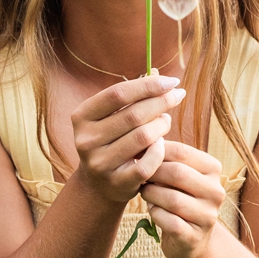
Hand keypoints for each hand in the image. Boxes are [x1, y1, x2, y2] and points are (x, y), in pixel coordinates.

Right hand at [71, 72, 186, 207]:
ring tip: (166, 120)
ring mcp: (99, 163)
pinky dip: (160, 150)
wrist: (98, 184)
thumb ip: (132, 96)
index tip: (171, 81)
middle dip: (161, 102)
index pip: (118, 94)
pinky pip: (148, 162)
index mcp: (81, 117)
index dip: (147, 85)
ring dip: (162, 125)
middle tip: (177, 96)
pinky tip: (162, 144)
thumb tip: (157, 72)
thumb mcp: (112, 117)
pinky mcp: (116, 182)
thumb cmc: (110, 141)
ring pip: (144, 137)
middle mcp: (86, 140)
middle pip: (134, 115)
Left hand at [143, 141, 225, 257]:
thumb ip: (166, 158)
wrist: (189, 238)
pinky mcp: (195, 236)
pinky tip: (153, 210)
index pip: (182, 151)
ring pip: (173, 199)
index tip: (140, 154)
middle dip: (152, 173)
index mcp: (213, 170)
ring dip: (151, 194)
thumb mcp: (177, 176)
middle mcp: (216, 191)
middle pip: (177, 173)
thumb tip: (144, 140)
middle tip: (139, 175)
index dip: (156, 151)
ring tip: (145, 192)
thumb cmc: (178, 197)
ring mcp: (208, 215)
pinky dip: (155, 214)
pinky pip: (168, 221)